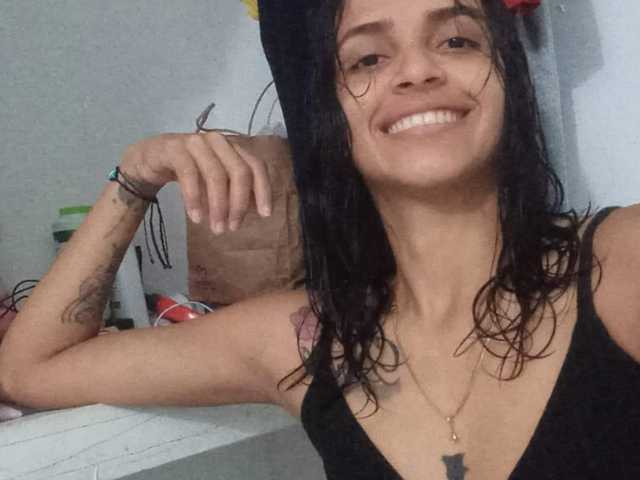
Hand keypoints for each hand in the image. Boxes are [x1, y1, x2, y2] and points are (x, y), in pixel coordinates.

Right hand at [119, 132, 272, 233]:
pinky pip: (189, 175)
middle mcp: (218, 141)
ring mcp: (196, 142)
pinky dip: (195, 199)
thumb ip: (235, 191)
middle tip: (233, 228)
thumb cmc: (189, 172)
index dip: (263, 190)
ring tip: (215, 229)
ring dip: (218, 206)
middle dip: (239, 203)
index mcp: (233, 148)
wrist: (148, 159)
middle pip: (239, 172)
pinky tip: (196, 218)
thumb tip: (257, 211)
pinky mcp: (175, 149)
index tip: (265, 215)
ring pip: (216, 175)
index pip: (256, 166)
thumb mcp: (215, 183)